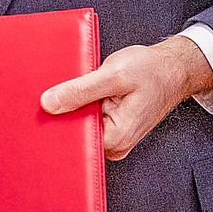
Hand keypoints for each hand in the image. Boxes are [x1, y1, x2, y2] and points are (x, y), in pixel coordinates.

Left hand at [40, 36, 212, 160]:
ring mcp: (114, 136)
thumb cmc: (151, 71)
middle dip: (62, 114)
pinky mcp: (112, 126)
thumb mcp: (112, 75)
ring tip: (69, 88)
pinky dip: (82, 104)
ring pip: (81, 125)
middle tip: (49, 94)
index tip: (39, 109)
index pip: (73, 140)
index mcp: (115, 138)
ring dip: (72, 107)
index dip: (54, 123)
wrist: (173, 67)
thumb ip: (80, 90)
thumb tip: (48, 103)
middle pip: (75, 134)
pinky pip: (88, 119)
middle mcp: (115, 144)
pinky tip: (79, 91)